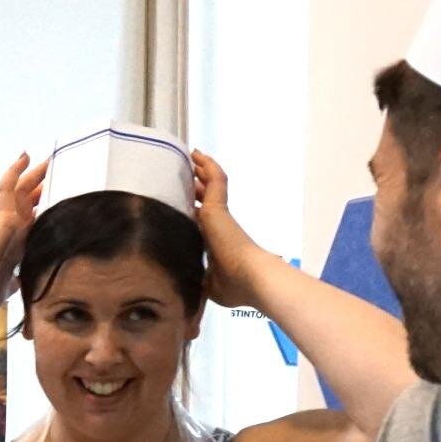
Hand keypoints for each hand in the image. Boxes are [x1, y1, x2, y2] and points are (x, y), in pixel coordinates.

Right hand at [0, 153, 47, 311]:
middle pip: (26, 201)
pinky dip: (14, 173)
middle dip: (39, 187)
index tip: (50, 196)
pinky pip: (8, 189)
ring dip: (32, 174)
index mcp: (12, 245)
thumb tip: (18, 283)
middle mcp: (9, 230)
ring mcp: (4, 222)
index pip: (29, 220)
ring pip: (20, 190)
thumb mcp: (5, 289)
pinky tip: (24, 158)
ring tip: (46, 158)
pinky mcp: (1, 218)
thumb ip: (13, 283)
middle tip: (54, 169)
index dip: (38, 207)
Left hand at [187, 150, 270, 306]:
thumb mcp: (209, 285)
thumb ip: (199, 279)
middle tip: (188, 175)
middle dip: (198, 187)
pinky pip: (215, 180)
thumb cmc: (235, 286)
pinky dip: (208, 167)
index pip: (204, 221)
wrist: (252, 279)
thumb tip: (190, 284)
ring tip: (193, 157)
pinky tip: (198, 155)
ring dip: (203, 171)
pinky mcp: (218, 208)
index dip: (196, 210)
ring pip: (211, 186)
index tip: (188, 204)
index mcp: (216, 242)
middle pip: (207, 200)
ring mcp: (219, 215)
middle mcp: (219, 225)